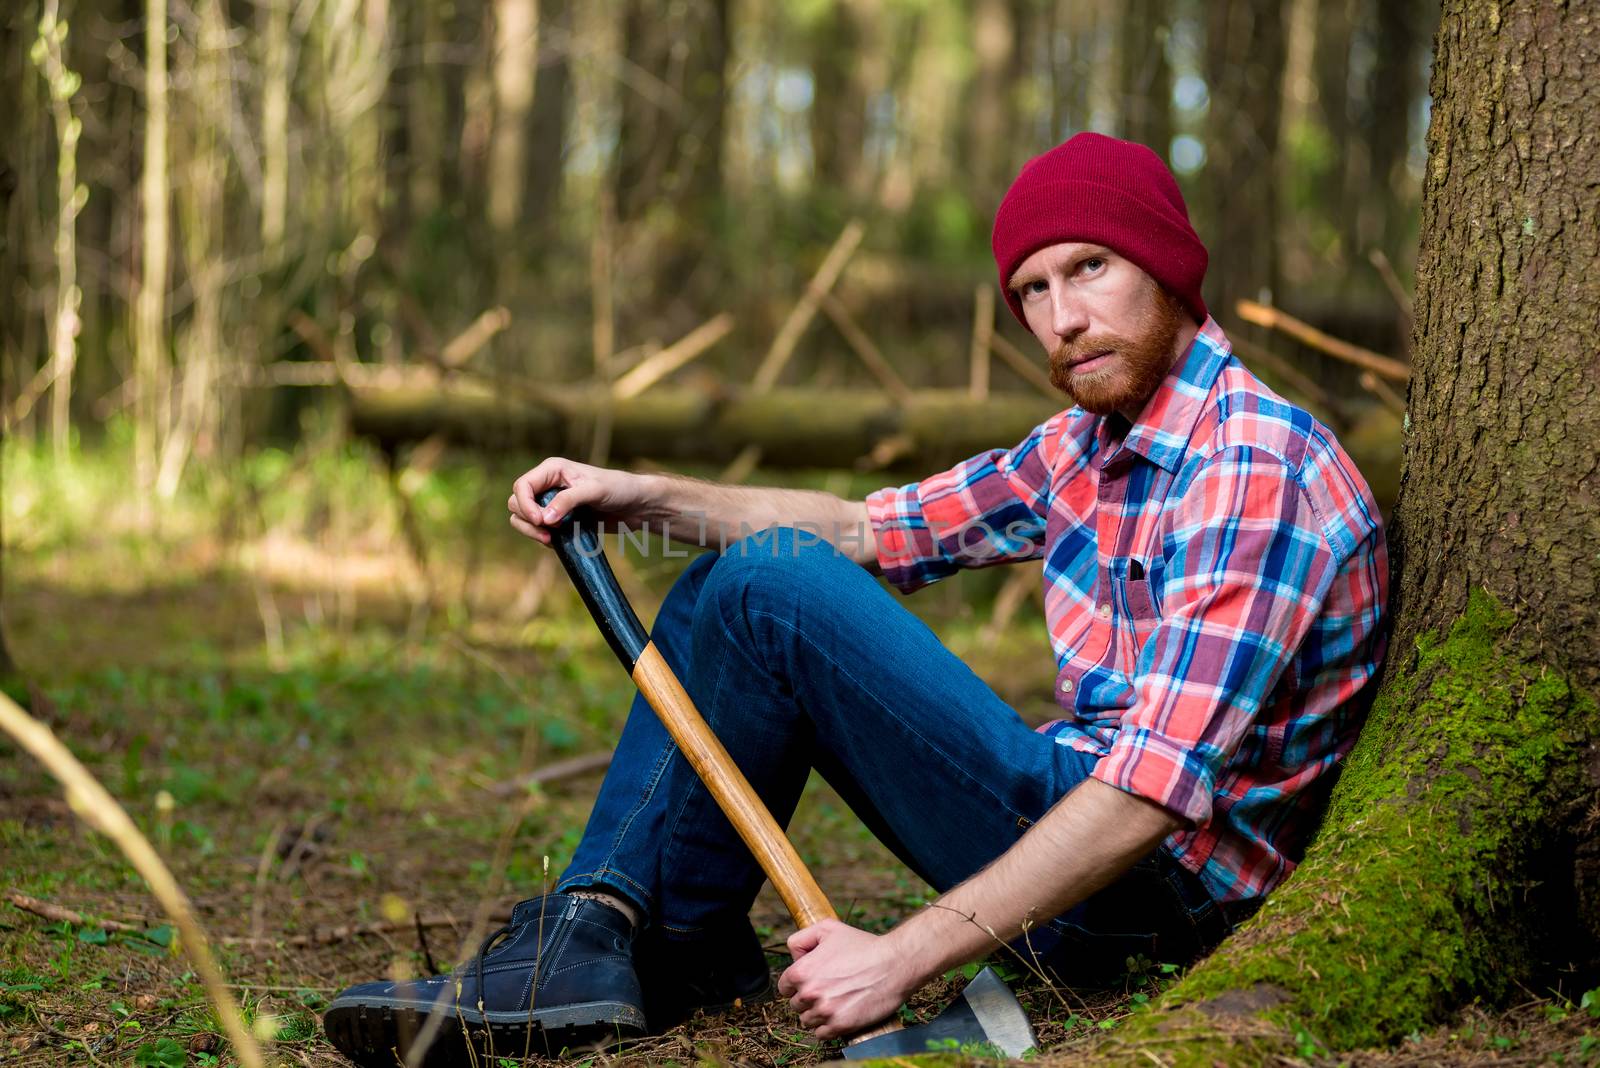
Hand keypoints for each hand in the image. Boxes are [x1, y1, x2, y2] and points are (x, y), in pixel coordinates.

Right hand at [507, 457, 654, 544]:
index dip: (525, 505)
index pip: (522, 486)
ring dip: (532, 531)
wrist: (637, 505)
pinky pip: (539, 530)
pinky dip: (542, 538)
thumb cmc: (619, 489)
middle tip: (549, 532)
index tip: (541, 521)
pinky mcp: (559, 520)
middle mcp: (548, 485)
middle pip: (516, 503)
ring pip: (523, 519)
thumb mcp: (594, 491)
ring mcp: (552, 503)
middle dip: (527, 520)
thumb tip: (544, 518)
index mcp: (552, 470)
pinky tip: (558, 542)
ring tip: (551, 539)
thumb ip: (568, 501)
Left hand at [778, 920, 913, 1039]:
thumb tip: (794, 957)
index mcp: (802, 971)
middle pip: (796, 1005)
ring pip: (807, 1021)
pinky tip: (838, 1014)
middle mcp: (809, 993)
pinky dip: (827, 1028)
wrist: (894, 964)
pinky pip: (821, 1035)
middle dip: (808, 999)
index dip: (797, 984)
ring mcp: (825, 1011)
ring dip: (817, 1014)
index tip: (810, 982)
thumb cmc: (863, 946)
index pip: (784, 987)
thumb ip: (802, 939)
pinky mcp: (840, 1026)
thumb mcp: (829, 929)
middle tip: (827, 990)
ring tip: (834, 1002)